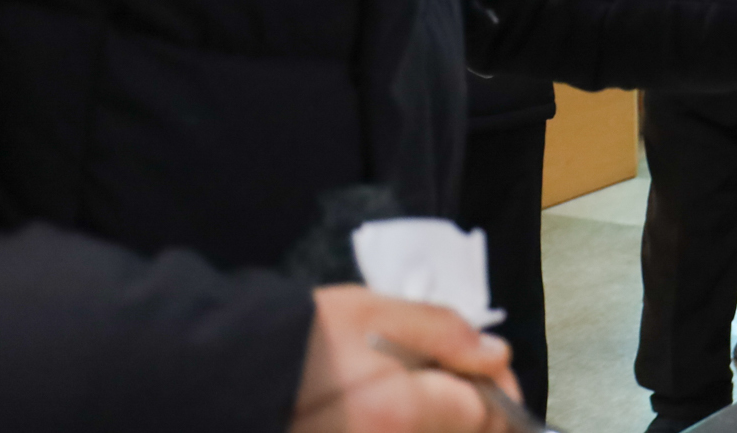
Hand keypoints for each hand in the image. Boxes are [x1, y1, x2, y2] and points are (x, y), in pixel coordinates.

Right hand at [290, 286, 518, 432]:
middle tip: (449, 371)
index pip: (488, 419)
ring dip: (440, 419)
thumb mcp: (377, 313)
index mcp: (401, 415)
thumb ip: (444, 334)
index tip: (489, 369)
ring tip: (412, 387)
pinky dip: (409, 424)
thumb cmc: (305, 338)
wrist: (236, 375)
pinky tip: (387, 409)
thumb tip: (496, 356)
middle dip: (469, 407)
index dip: (500, 392)